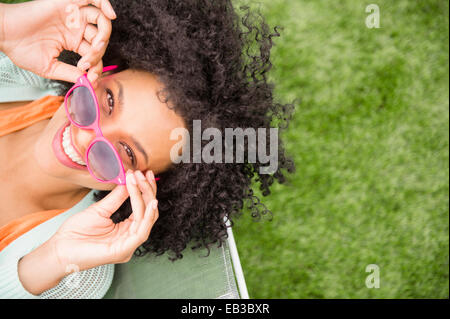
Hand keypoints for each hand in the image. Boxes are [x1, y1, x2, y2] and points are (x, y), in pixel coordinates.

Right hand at [0, 0, 115, 83]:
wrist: (4, 34)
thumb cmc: (22, 49)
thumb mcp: (51, 67)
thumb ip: (71, 73)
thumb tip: (90, 81)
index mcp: (73, 41)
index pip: (94, 54)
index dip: (97, 67)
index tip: (91, 78)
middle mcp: (76, 28)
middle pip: (100, 39)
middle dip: (98, 55)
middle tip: (86, 64)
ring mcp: (74, 15)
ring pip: (101, 21)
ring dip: (104, 36)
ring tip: (94, 48)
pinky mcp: (69, 4)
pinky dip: (105, 4)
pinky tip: (110, 16)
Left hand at [50, 170, 158, 273]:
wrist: (59, 249)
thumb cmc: (75, 233)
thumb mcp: (99, 210)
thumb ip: (116, 198)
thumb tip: (129, 181)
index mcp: (126, 231)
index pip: (142, 209)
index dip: (144, 190)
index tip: (142, 173)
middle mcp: (130, 239)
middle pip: (148, 213)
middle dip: (148, 191)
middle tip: (145, 174)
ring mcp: (128, 246)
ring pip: (147, 220)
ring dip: (147, 198)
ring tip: (143, 181)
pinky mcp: (124, 250)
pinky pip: (141, 231)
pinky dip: (147, 215)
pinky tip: (150, 202)